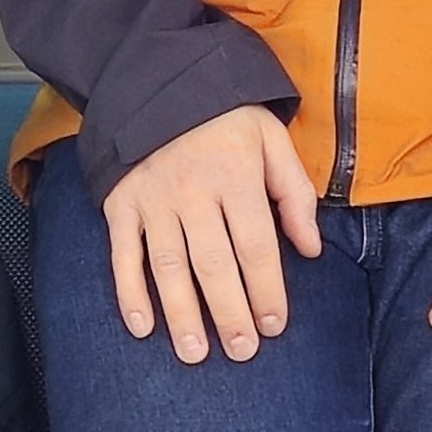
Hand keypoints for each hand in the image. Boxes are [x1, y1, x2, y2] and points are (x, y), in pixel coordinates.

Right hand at [97, 104, 322, 363]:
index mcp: (235, 176)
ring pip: (167, 266)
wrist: (158, 79)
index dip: (266, 289)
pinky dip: (127, 292)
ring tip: (194, 352)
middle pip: (213, 264)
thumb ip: (294, 192)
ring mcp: (152, 199)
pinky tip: (140, 326)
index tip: (274, 325)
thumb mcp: (271, 139)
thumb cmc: (225, 116)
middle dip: (229, 313)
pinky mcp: (120, 203)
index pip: (255, 245)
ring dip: (180, 314)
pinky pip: (122, 254)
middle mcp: (193, 192)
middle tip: (241, 351)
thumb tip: (310, 249)